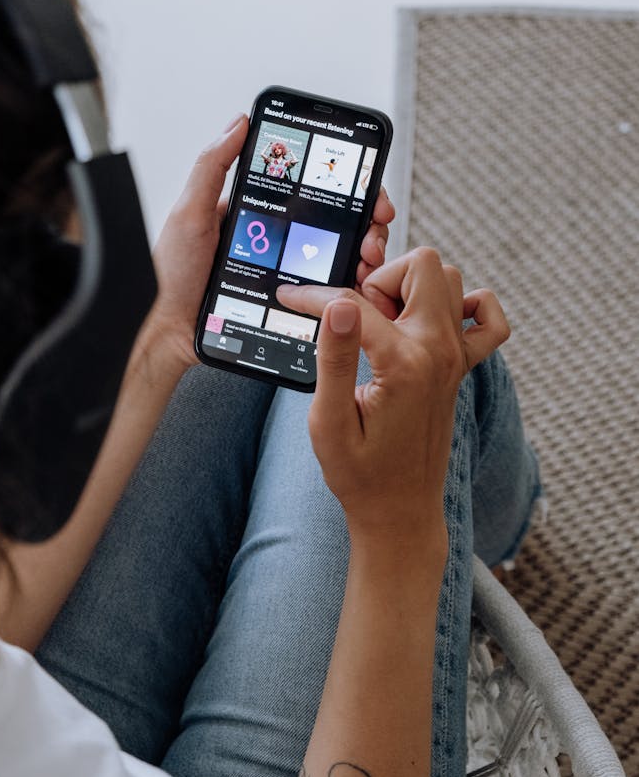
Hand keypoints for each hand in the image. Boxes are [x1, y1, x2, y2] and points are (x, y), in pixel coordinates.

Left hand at [146, 116, 395, 368]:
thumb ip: (211, 166)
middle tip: (376, 232)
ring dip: (364, 256)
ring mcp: (287, 272)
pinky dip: (347, 291)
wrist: (170, 332)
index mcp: (260, 212)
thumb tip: (239, 123)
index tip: (371, 192)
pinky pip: (326, 295)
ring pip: (339, 259)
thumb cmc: (172, 274)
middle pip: (338, 224)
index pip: (313, 191)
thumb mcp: (189, 213)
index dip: (349, 188)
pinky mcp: (289, 303)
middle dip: (367, 224)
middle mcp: (279, 240)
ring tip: (369, 261)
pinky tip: (357, 290)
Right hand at [276, 248, 509, 549]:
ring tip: (381, 325)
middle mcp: (439, 352)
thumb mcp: (329, 420)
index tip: (289, 298)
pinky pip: (487, 318)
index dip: (313, 296)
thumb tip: (336, 305)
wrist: (400, 511)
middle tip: (355, 319)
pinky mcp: (462, 368)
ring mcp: (456, 357)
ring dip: (411, 288)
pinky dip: (466, 306)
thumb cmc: (360, 474)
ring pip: (449, 279)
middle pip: (421, 265)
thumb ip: (334, 358)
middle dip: (379, 278)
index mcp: (403, 363)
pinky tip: (431, 323)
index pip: (354, 301)